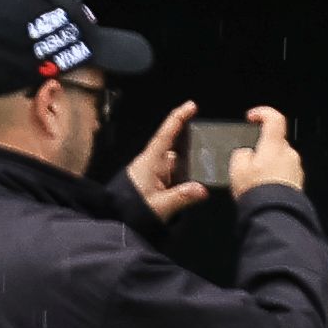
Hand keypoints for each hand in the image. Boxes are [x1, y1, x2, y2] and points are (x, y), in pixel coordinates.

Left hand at [125, 100, 206, 219]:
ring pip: (178, 164)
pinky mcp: (157, 184)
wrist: (116, 221)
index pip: (166, 135)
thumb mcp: (159, 206)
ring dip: (191, 167)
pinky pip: (176, 175)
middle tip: (211, 146)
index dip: (178, 118)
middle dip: (193, 146)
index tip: (191, 105)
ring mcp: (155, 174)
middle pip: (177, 148)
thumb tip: (203, 189)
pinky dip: (186, 178)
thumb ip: (181, 197)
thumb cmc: (131, 210)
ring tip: (209, 170)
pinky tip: (197, 185)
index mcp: (150, 162)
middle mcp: (153, 164)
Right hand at [236, 104, 304, 198]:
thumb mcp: (237, 168)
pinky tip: (263, 187)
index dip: (262, 113)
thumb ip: (241, 154)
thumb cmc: (258, 191)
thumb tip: (246, 153)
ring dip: (267, 164)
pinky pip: (283, 173)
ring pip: (279, 158)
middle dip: (261, 148)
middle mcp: (289, 154)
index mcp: (275, 146)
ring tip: (253, 179)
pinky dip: (273, 176)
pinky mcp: (297, 182)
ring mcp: (296, 168)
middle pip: (274, 142)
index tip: (252, 117)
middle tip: (247, 162)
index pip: (274, 118)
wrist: (274, 214)